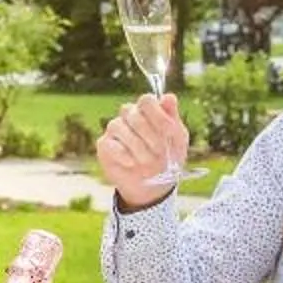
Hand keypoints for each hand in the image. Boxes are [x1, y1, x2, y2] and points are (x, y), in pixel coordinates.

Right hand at [95, 94, 190, 209]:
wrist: (154, 187)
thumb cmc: (167, 158)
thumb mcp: (177, 139)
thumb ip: (173, 117)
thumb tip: (168, 96)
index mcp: (148, 111)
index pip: (146, 100)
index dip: (158, 114)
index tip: (170, 131)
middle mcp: (129, 116)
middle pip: (132, 112)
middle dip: (149, 134)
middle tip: (160, 151)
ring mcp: (115, 129)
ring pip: (118, 126)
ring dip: (137, 146)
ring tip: (148, 162)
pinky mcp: (104, 146)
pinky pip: (109, 144)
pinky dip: (123, 155)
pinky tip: (133, 163)